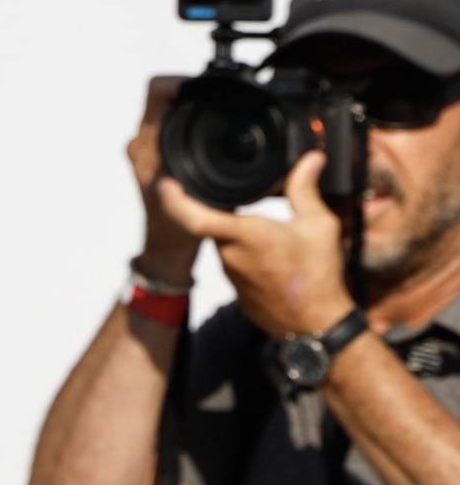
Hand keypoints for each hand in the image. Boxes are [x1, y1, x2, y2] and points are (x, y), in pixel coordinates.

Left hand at [127, 75, 200, 282]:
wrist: (166, 245)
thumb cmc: (177, 227)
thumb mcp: (201, 199)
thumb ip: (216, 176)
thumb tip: (245, 159)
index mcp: (149, 146)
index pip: (155, 91)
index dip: (179, 80)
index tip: (201, 84)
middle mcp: (142, 142)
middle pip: (161, 95)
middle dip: (190, 90)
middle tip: (217, 94)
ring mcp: (146, 146)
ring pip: (165, 108)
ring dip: (188, 104)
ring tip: (216, 107)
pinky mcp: (154, 152)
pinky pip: (169, 122)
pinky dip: (187, 118)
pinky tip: (208, 125)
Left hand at [156, 150, 356, 336]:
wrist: (315, 325)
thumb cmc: (317, 277)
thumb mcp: (318, 226)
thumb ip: (305, 189)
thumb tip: (310, 159)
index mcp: (243, 235)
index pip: (193, 216)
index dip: (173, 199)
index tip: (165, 183)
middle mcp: (228, 254)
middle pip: (208, 222)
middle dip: (219, 207)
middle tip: (236, 194)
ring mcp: (228, 272)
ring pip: (221, 241)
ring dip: (235, 230)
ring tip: (261, 221)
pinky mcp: (234, 287)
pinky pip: (230, 259)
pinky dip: (243, 250)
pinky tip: (266, 249)